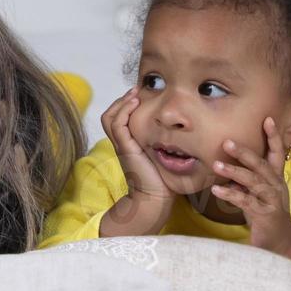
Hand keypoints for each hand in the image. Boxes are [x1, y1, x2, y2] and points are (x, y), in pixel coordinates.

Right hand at [101, 87, 173, 201]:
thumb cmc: (162, 180)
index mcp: (127, 144)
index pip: (116, 118)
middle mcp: (121, 143)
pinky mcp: (125, 148)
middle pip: (109, 115)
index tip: (139, 95)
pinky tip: (135, 104)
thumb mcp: (161, 156)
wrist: (154, 199)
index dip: (124, 105)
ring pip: (110, 117)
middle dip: (121, 100)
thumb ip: (164, 143)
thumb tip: (181, 130)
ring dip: (121, 102)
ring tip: (135, 94)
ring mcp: (122, 145)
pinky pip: (118, 124)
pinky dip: (124, 111)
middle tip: (136, 91)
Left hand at [213, 118, 290, 255]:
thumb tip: (227, 167)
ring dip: (235, 172)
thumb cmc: (266, 214)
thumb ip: (246, 181)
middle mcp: (277, 186)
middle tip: (227, 142)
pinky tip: (216, 190)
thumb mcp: (257, 193)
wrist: (280, 243)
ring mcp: (273, 200)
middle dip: (245, 152)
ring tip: (216, 165)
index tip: (267, 119)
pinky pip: (246, 202)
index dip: (274, 136)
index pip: (277, 153)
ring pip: (254, 181)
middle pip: (262, 165)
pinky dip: (231, 195)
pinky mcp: (266, 214)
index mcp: (276, 178)